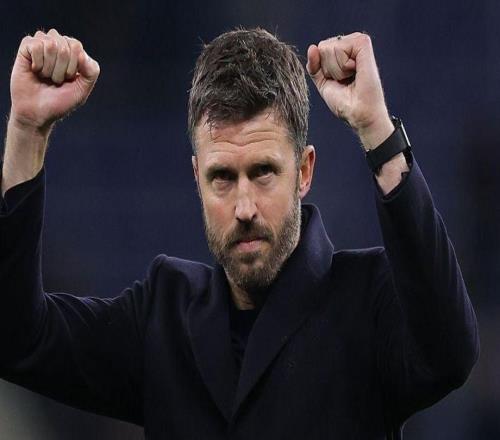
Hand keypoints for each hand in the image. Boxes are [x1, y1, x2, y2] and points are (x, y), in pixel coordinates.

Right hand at [10, 28, 99, 133]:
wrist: (36, 111)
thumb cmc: (59, 101)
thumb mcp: (82, 90)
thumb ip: (91, 72)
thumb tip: (82, 53)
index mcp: (75, 53)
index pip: (76, 46)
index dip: (72, 66)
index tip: (68, 80)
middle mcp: (59, 45)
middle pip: (64, 46)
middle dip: (61, 69)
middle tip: (55, 80)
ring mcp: (43, 44)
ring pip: (50, 43)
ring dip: (48, 67)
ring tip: (45, 76)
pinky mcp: (26, 46)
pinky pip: (34, 45)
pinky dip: (37, 63)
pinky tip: (35, 70)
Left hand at [306, 32, 392, 148]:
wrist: (358, 112)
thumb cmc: (344, 101)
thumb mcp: (322, 82)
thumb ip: (314, 66)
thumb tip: (312, 47)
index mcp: (343, 52)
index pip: (319, 50)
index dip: (323, 70)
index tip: (339, 81)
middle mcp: (351, 44)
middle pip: (322, 47)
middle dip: (329, 69)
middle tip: (345, 80)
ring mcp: (358, 42)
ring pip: (329, 48)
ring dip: (336, 69)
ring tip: (350, 77)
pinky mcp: (363, 43)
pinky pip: (339, 47)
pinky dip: (342, 65)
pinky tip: (354, 71)